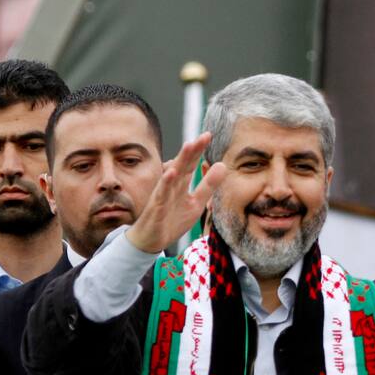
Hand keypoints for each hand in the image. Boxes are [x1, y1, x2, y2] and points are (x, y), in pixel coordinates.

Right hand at [125, 132, 226, 253]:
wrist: (151, 240)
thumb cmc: (172, 220)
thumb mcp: (196, 203)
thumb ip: (208, 186)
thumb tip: (222, 165)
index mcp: (181, 185)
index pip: (191, 164)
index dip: (199, 151)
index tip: (208, 135)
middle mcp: (172, 186)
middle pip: (183, 165)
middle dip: (193, 150)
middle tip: (203, 136)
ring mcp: (163, 195)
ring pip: (173, 174)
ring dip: (181, 160)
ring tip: (189, 145)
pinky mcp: (156, 206)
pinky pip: (161, 193)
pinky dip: (166, 182)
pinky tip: (172, 172)